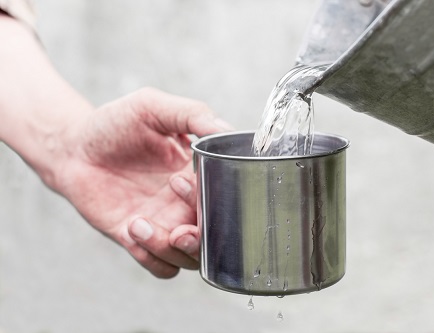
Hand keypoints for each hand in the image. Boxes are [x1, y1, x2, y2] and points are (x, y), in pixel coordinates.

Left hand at [56, 88, 231, 277]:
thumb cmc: (114, 124)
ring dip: (174, 249)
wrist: (74, 147)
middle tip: (179, 226)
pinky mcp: (139, 240)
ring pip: (191, 258)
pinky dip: (154, 257)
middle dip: (200, 238)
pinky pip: (162, 267)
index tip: (182, 180)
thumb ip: (192, 114)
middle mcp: (186, 203)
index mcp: (197, 174)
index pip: (223, 197)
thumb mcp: (153, 107)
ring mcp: (165, 224)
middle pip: (214, 236)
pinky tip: (132, 228)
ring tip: (142, 223)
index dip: (213, 199)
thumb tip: (227, 129)